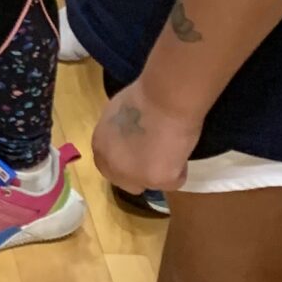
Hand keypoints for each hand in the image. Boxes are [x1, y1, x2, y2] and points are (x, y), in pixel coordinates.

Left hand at [92, 81, 197, 205]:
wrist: (163, 100)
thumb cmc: (143, 97)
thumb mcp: (117, 116)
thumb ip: (117, 134)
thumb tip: (127, 140)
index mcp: (100, 147)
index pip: (110, 166)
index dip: (127, 161)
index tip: (141, 154)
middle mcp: (112, 166)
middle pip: (127, 182)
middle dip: (141, 173)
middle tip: (158, 157)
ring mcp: (135, 177)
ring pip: (151, 183)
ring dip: (161, 171)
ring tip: (172, 150)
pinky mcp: (157, 181)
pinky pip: (174, 181)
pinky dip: (180, 169)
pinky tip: (180, 149)